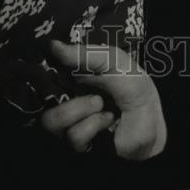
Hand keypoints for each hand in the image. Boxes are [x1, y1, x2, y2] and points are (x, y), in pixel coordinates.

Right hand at [41, 40, 166, 160]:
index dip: (40, 71)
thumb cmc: (133, 86)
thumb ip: (85, 54)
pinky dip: (93, 125)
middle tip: (80, 84)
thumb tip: (53, 46)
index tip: (44, 64)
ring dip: (78, 109)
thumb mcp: (113, 61)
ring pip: (51, 121)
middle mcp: (64, 100)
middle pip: (38, 100)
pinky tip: (107, 120)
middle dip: (56, 91)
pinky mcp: (78, 144)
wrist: (151, 118)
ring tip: (99, 104)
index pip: (42, 75)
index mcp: (70, 78)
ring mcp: (69, 124)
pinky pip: (73, 135)